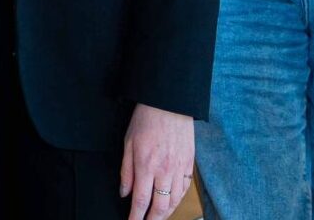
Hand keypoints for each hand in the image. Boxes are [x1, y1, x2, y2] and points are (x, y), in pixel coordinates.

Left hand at [118, 104, 195, 219]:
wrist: (169, 104)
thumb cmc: (145, 121)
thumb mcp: (128, 144)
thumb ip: (126, 171)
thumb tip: (124, 193)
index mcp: (146, 166)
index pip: (140, 201)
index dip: (136, 217)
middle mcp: (164, 171)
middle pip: (160, 206)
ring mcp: (179, 168)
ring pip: (174, 200)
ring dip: (166, 212)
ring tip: (158, 217)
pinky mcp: (189, 163)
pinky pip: (185, 188)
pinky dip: (178, 199)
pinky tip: (172, 202)